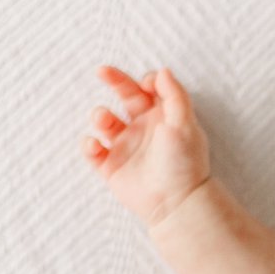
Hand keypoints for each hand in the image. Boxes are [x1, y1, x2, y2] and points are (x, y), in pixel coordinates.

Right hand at [81, 65, 210, 226]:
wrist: (176, 202)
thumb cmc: (185, 163)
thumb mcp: (185, 124)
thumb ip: (175, 95)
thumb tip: (162, 71)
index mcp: (163, 117)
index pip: (150, 89)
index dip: (146, 81)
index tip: (147, 84)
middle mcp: (144, 128)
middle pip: (126, 96)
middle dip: (114, 80)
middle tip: (102, 71)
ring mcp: (127, 146)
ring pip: (105, 120)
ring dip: (100, 114)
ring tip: (104, 119)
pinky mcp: (112, 166)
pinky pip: (92, 150)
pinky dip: (88, 145)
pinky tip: (96, 145)